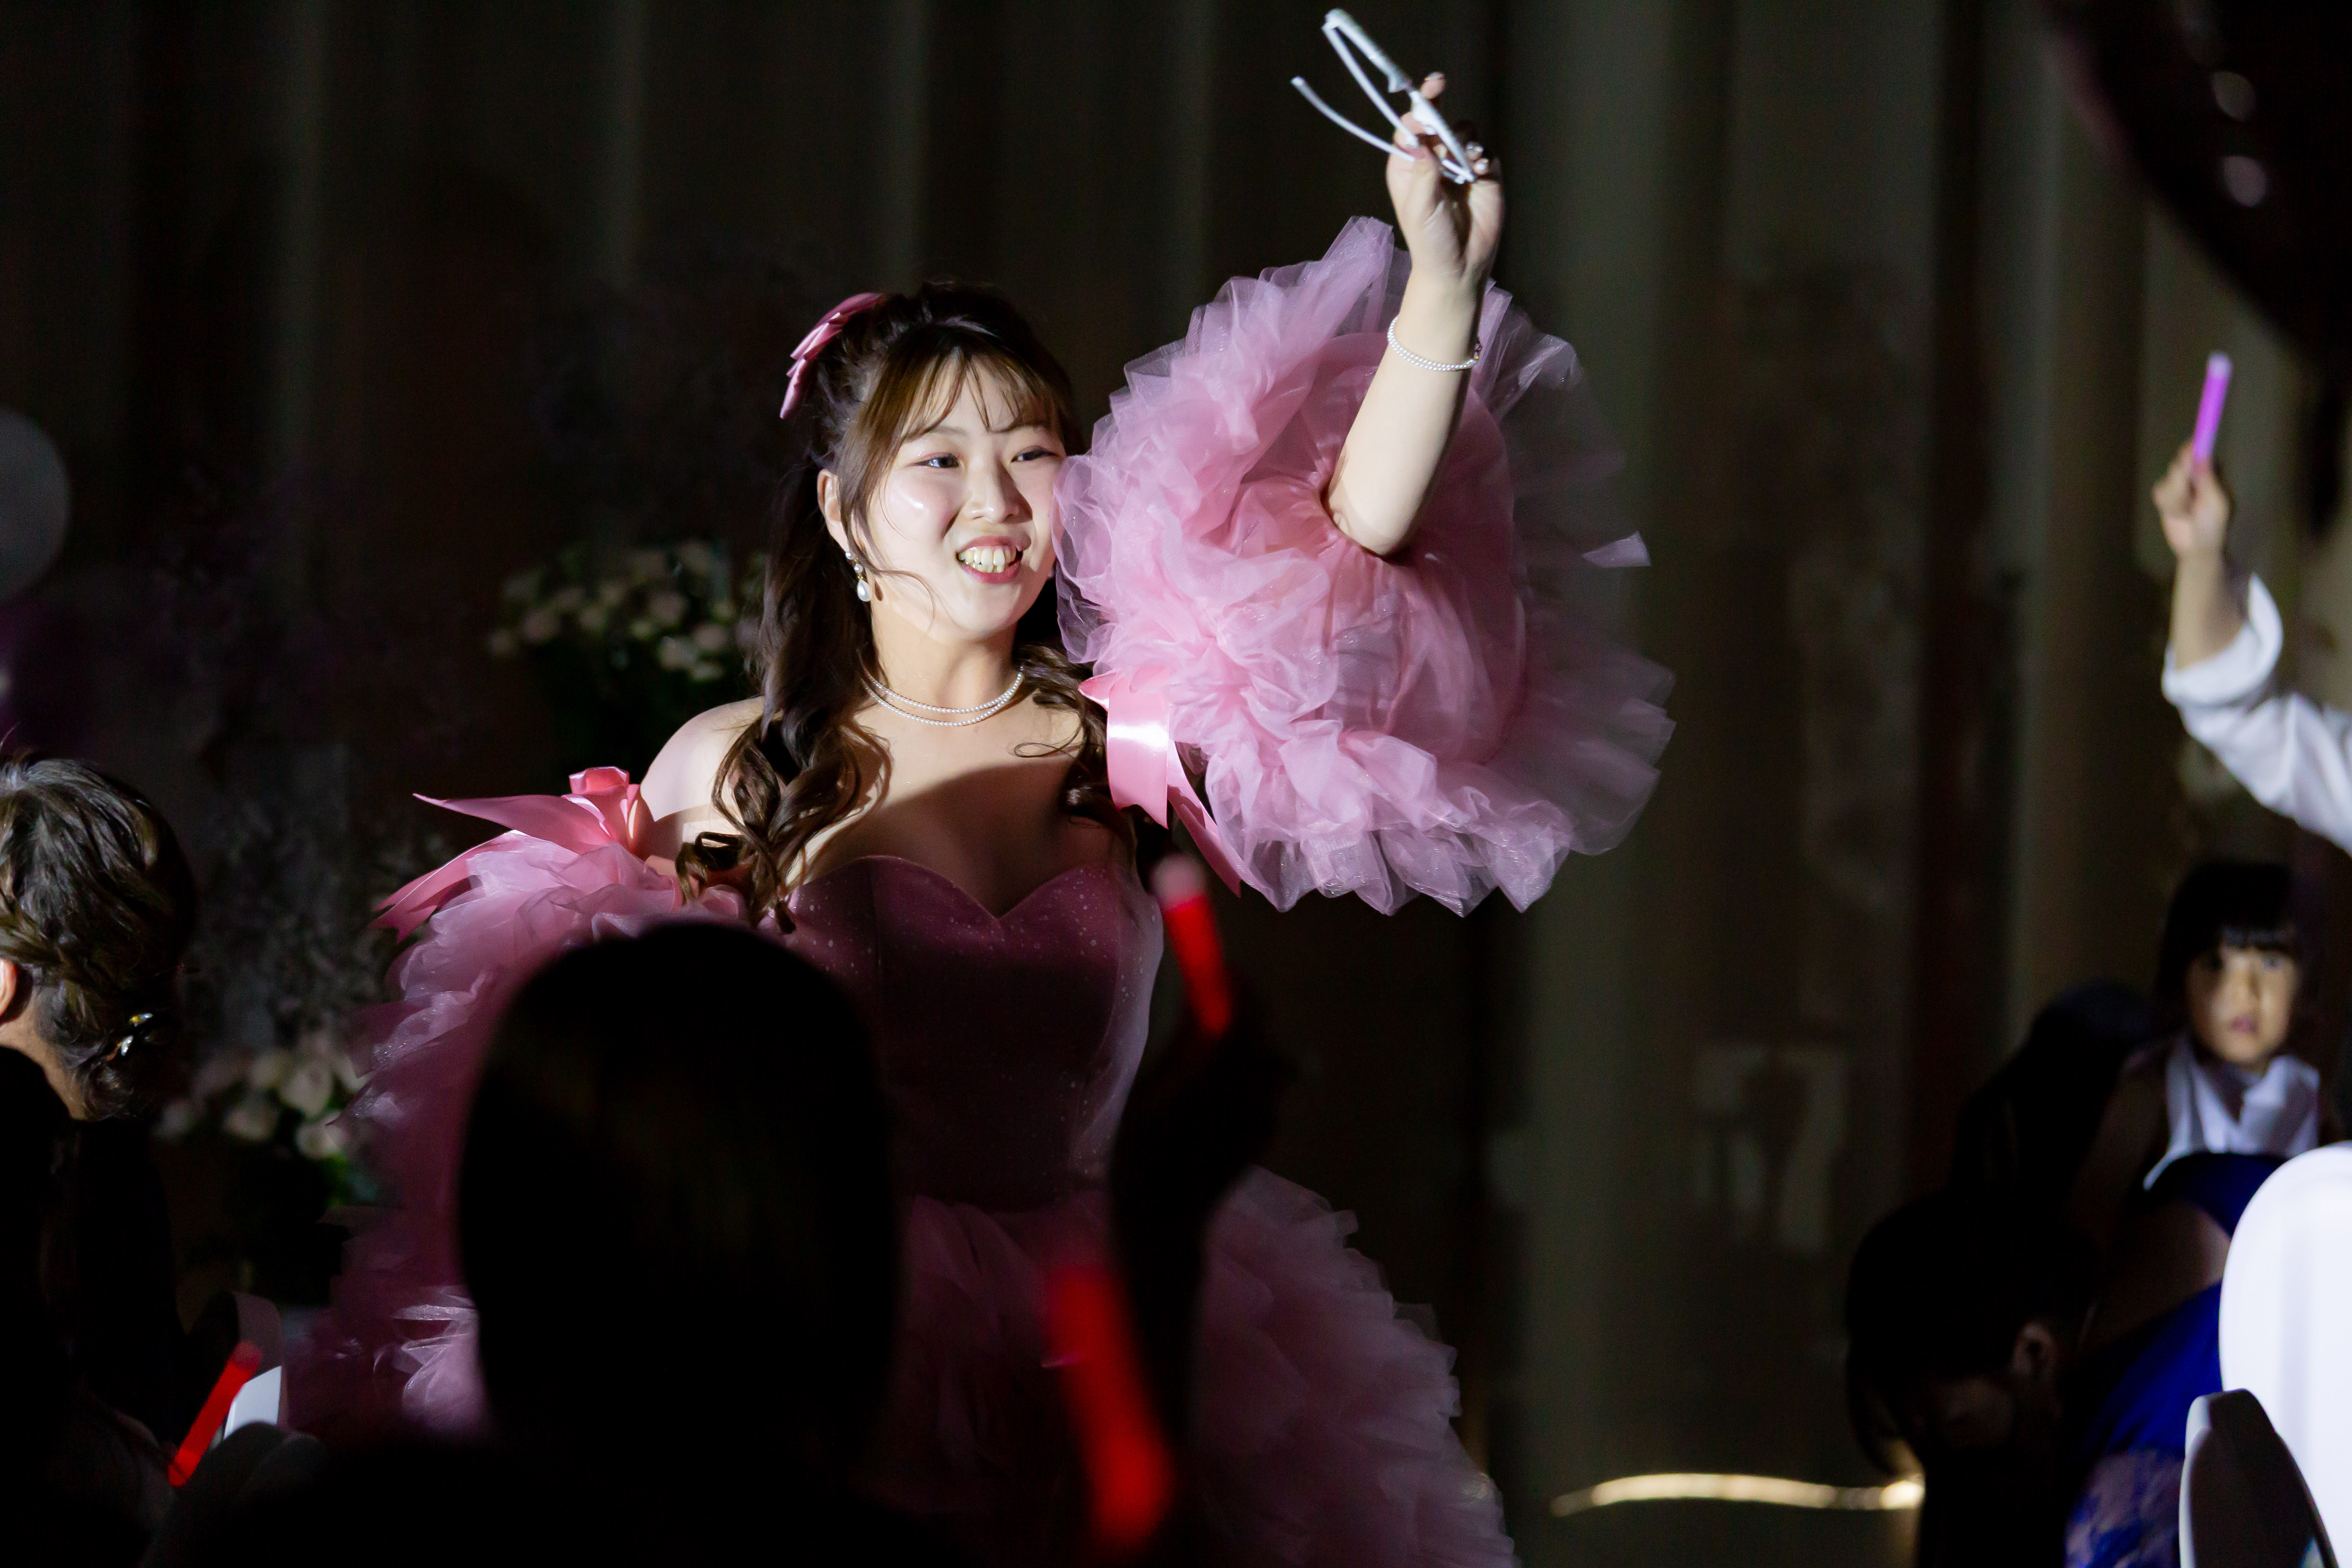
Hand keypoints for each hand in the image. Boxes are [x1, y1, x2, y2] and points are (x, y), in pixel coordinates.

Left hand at [1385, 75, 1502, 298]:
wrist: (1460, 266)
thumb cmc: (1430, 241)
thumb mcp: (1420, 207)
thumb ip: (1423, 171)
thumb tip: (1422, 136)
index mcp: (1409, 165)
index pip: (1410, 127)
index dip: (1415, 109)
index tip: (1423, 97)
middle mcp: (1433, 158)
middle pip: (1435, 120)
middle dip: (1437, 104)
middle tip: (1439, 83)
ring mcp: (1459, 164)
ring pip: (1463, 130)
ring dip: (1464, 140)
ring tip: (1466, 167)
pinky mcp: (1484, 173)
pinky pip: (1485, 151)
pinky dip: (1483, 158)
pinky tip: (1481, 174)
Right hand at [2154, 441, 2231, 560]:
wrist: (2196, 547)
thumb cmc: (2212, 525)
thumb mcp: (2214, 502)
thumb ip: (2206, 478)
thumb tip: (2202, 455)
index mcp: (2210, 476)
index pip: (2199, 455)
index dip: (2192, 449)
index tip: (2188, 447)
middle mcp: (2193, 477)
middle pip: (2179, 466)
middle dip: (2181, 483)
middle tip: (2190, 500)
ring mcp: (2178, 486)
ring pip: (2167, 481)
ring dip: (2175, 499)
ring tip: (2186, 512)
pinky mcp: (2165, 496)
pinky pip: (2158, 491)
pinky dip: (2166, 503)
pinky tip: (2176, 513)